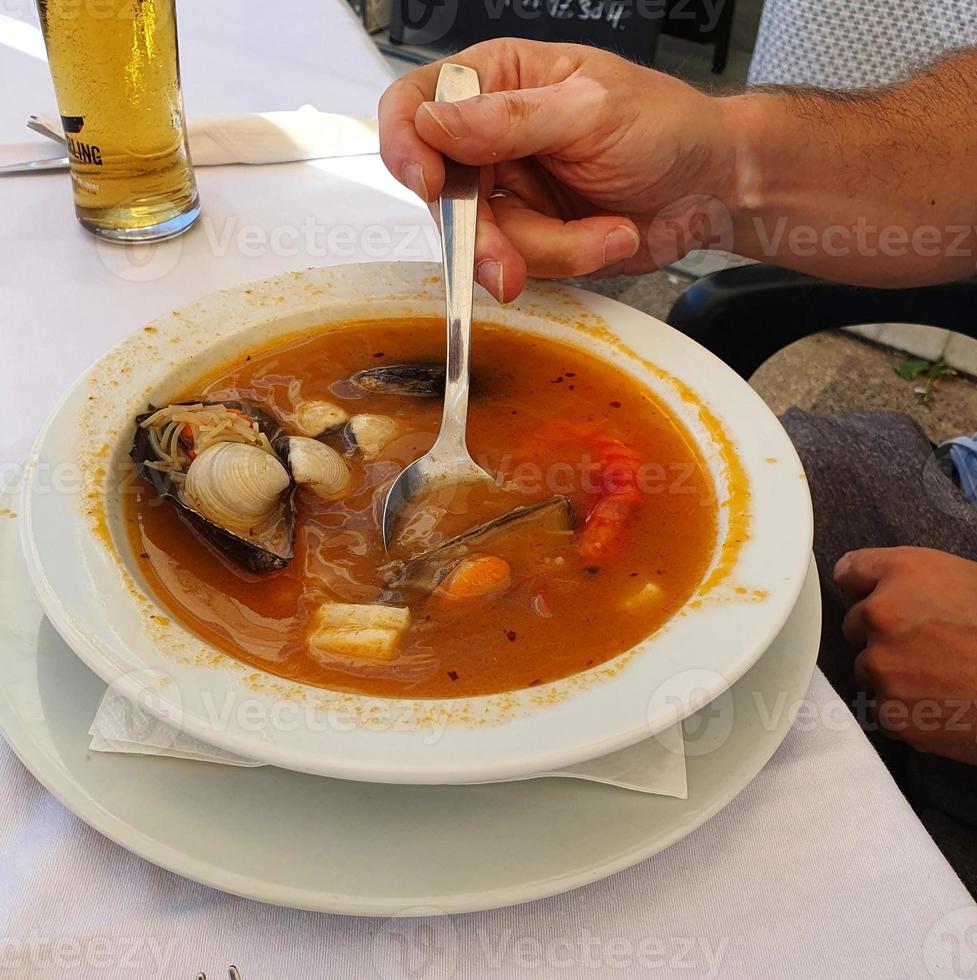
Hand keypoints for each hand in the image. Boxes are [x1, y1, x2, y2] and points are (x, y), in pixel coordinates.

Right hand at [378, 39, 735, 300]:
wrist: (709, 187)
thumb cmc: (664, 127)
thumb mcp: (591, 111)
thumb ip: (510, 119)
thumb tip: (434, 123)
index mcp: (498, 79)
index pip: (416, 103)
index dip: (407, 145)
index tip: (431, 185)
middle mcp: (490, 136)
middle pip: (444, 193)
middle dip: (482, 235)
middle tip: (506, 264)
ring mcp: (508, 191)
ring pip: (484, 240)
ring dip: (549, 248)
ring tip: (607, 229)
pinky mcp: (530, 236)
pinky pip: (521, 262)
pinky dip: (569, 258)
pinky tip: (608, 235)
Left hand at [835, 546, 976, 763]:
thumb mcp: (968, 581)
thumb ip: (917, 582)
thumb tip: (885, 590)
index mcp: (903, 572)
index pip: (849, 570)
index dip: (865, 587)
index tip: (872, 596)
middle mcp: (881, 613)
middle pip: (854, 623)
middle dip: (883, 633)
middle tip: (930, 645)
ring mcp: (881, 664)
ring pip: (868, 668)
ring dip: (894, 674)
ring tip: (944, 677)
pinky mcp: (890, 710)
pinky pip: (885, 709)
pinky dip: (908, 711)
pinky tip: (944, 705)